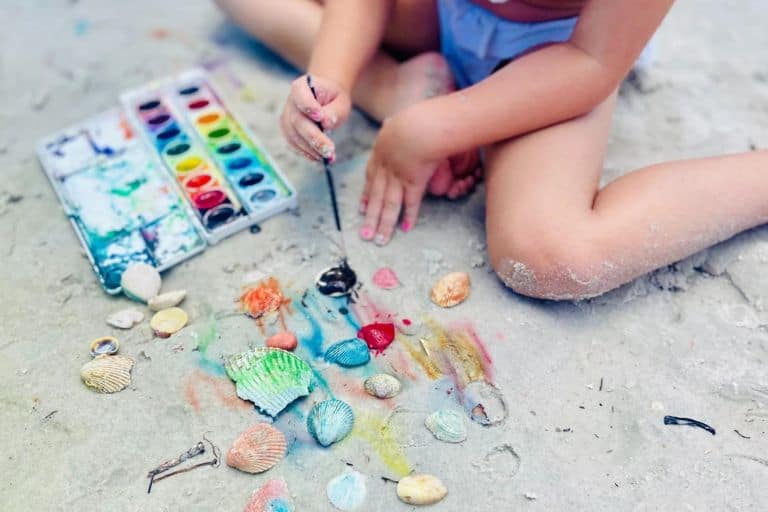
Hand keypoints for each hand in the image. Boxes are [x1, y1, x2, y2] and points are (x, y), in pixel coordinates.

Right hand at [279, 74, 350, 161]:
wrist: (325, 99)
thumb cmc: (333, 99)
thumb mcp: (340, 101)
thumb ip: (334, 110)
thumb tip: (326, 123)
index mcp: (302, 86)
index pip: (300, 94)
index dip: (308, 106)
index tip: (320, 117)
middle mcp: (291, 101)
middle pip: (298, 121)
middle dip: (314, 137)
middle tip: (329, 150)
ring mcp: (287, 117)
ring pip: (294, 135)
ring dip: (311, 148)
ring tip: (328, 156)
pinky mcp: (288, 130)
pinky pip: (293, 143)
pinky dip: (306, 152)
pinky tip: (319, 157)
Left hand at [359, 116, 437, 245]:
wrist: (418, 128)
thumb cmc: (412, 120)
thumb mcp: (396, 121)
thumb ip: (393, 126)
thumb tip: (391, 122)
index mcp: (380, 154)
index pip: (370, 178)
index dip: (365, 194)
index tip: (361, 207)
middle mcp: (385, 169)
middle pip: (375, 197)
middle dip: (370, 216)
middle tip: (364, 233)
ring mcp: (398, 178)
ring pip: (389, 204)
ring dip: (384, 224)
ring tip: (378, 239)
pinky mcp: (414, 183)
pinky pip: (411, 202)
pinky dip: (408, 215)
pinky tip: (405, 229)